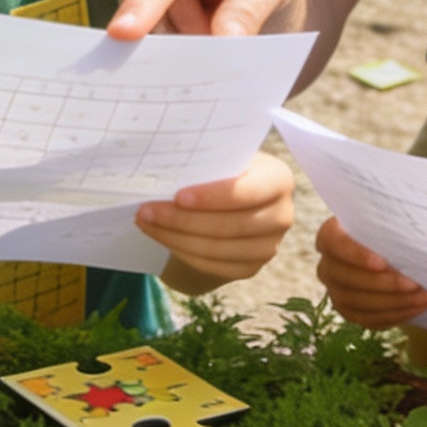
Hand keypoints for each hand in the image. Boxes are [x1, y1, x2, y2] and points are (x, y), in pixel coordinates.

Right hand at [109, 0, 306, 40]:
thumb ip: (248, 9)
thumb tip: (221, 40)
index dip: (144, 4)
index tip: (122, 33)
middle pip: (158, 8)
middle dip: (191, 33)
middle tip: (228, 28)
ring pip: (146, 22)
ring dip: (180, 34)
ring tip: (212, 14)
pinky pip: (139, 25)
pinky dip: (167, 33)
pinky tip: (191, 16)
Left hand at [140, 152, 294, 291]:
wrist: (233, 200)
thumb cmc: (224, 170)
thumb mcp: (224, 158)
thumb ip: (206, 161)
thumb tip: (163, 164)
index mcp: (279, 179)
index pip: (248, 191)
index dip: (212, 197)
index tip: (178, 196)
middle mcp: (281, 214)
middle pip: (230, 225)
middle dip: (182, 220)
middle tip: (144, 210)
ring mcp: (269, 246)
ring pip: (217, 249)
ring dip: (175, 237)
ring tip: (145, 222)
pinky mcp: (251, 268)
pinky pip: (212, 266)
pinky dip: (182, 252)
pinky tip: (161, 236)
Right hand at [315, 216, 426, 327]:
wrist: (395, 251)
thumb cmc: (393, 227)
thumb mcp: (392, 216)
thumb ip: (395, 219)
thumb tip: (418, 231)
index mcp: (330, 235)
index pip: (332, 243)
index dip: (355, 255)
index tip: (382, 262)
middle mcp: (327, 266)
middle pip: (346, 279)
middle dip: (384, 284)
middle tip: (415, 283)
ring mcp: (336, 292)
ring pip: (360, 303)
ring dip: (396, 302)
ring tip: (426, 296)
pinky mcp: (351, 312)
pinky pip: (371, 319)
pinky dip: (398, 314)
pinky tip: (420, 306)